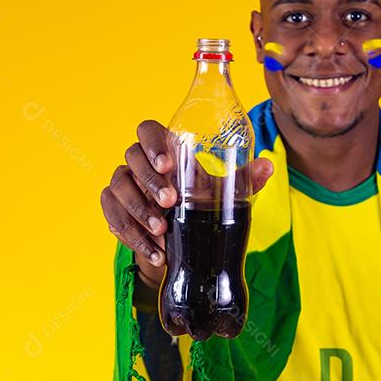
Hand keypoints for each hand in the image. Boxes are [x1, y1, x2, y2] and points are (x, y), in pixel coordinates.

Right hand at [100, 120, 273, 289]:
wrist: (176, 239)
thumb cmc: (198, 204)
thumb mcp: (220, 193)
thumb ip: (242, 180)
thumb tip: (267, 166)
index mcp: (162, 149)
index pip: (147, 130)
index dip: (154, 143)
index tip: (168, 165)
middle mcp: (137, 162)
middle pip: (131, 157)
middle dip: (149, 181)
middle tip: (170, 203)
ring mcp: (122, 185)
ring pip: (118, 188)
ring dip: (139, 211)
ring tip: (162, 231)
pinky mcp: (113, 210)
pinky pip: (113, 217)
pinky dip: (132, 236)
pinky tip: (154, 250)